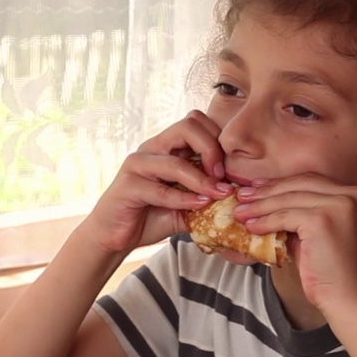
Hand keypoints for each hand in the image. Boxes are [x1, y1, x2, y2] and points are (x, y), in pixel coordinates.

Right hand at [79, 111, 232, 254]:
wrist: (116, 236)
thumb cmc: (152, 216)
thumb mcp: (187, 204)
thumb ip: (207, 195)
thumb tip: (239, 194)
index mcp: (167, 146)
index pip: (196, 121)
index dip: (217, 140)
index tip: (227, 169)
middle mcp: (152, 148)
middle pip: (188, 125)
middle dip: (212, 150)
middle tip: (222, 176)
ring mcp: (138, 164)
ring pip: (175, 161)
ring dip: (201, 180)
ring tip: (217, 195)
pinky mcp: (128, 186)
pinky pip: (160, 189)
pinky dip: (184, 199)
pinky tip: (198, 206)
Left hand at [232, 173, 356, 309]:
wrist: (347, 297)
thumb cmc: (330, 268)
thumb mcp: (316, 231)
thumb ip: (299, 213)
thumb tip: (263, 200)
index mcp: (354, 193)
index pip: (309, 180)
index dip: (281, 183)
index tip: (257, 187)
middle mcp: (351, 194)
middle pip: (298, 184)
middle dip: (266, 191)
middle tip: (242, 197)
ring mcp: (338, 205)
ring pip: (288, 199)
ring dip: (260, 207)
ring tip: (240, 213)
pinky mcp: (323, 220)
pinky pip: (285, 216)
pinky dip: (265, 221)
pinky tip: (252, 227)